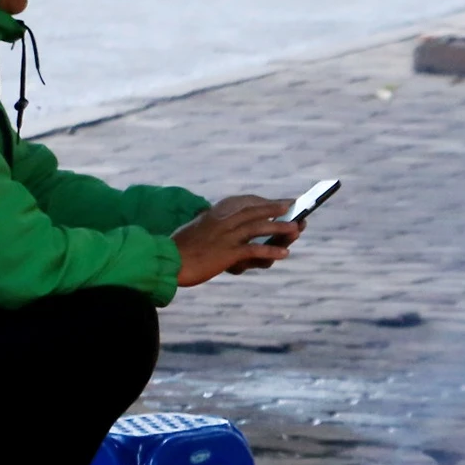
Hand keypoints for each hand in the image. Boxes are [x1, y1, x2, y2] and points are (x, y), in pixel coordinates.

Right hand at [172, 197, 296, 286]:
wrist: (167, 262)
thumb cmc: (179, 250)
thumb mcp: (197, 232)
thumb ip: (212, 228)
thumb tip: (226, 231)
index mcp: (215, 214)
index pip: (244, 203)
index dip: (263, 202)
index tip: (277, 202)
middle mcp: (222, 221)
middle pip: (255, 211)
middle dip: (276, 208)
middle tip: (293, 206)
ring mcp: (225, 236)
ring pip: (259, 228)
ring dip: (279, 228)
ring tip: (296, 229)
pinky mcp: (227, 253)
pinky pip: (254, 250)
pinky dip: (270, 251)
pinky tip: (284, 254)